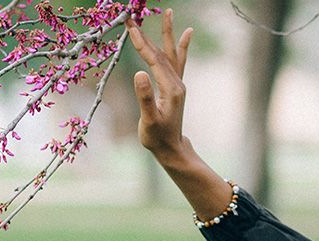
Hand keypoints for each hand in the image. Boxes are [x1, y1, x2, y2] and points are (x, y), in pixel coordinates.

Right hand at [126, 9, 193, 161]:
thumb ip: (145, 97)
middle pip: (161, 53)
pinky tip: (187, 34)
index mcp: (170, 88)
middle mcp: (176, 82)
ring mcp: (177, 83)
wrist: (171, 148)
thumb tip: (139, 73)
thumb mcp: (148, 119)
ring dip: (168, 33)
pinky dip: (181, 46)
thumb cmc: (157, 137)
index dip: (141, 44)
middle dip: (147, 34)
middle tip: (133, 17)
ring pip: (171, 53)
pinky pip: (178, 61)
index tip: (131, 27)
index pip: (153, 60)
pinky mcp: (175, 86)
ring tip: (170, 12)